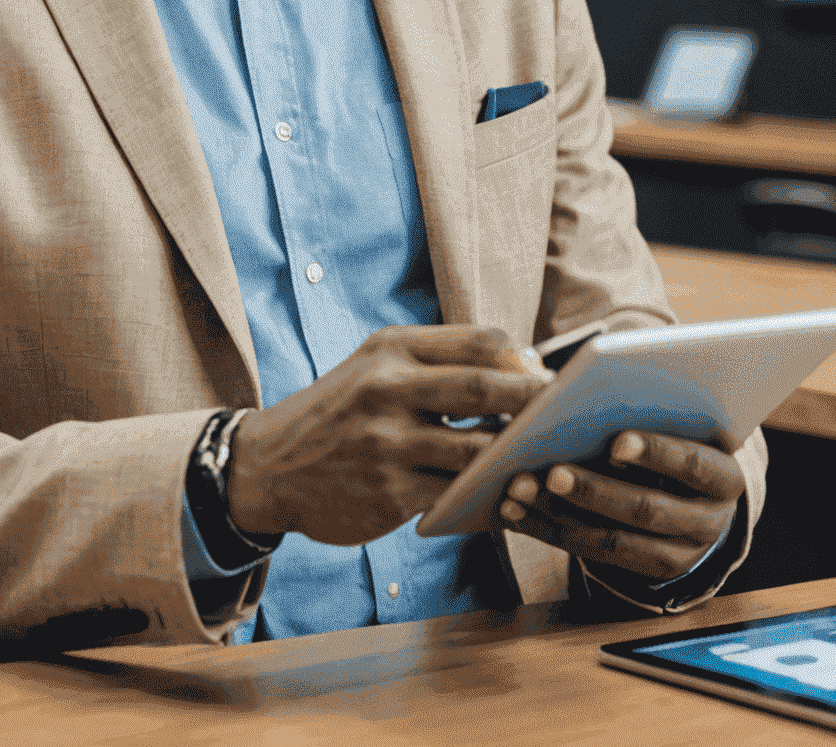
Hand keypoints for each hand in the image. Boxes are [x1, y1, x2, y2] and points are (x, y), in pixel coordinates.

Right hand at [226, 326, 551, 546]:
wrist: (269, 464)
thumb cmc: (340, 409)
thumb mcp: (377, 366)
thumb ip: (438, 361)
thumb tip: (522, 365)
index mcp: (391, 348)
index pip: (477, 340)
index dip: (521, 357)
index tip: (544, 374)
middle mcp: (388, 389)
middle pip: (483, 389)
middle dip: (533, 401)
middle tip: (566, 411)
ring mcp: (388, 444)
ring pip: (477, 449)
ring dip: (517, 454)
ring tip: (545, 455)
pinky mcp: (390, 494)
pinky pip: (457, 495)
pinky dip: (487, 494)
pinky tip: (505, 493)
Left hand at [497, 431, 742, 582]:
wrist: (698, 494)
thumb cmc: (679, 436)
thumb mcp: (681, 422)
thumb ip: (651, 407)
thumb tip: (589, 388)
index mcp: (724, 476)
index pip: (693, 464)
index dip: (655, 453)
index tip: (616, 440)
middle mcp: (708, 523)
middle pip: (646, 509)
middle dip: (595, 490)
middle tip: (553, 471)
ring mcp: (675, 554)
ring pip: (612, 540)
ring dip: (560, 513)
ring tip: (519, 488)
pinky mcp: (639, 571)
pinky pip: (588, 554)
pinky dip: (547, 530)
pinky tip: (513, 510)